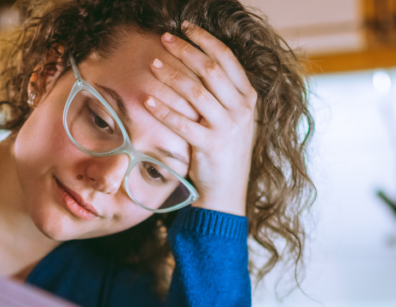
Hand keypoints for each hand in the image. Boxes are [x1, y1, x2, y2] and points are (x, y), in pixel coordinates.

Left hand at [145, 21, 257, 216]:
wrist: (227, 191)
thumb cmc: (224, 151)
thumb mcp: (232, 119)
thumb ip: (222, 94)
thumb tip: (197, 62)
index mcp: (248, 98)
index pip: (227, 58)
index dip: (205, 39)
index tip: (185, 27)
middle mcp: (241, 110)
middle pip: (210, 69)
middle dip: (185, 50)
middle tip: (164, 39)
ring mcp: (228, 128)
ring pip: (196, 92)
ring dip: (172, 75)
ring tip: (153, 64)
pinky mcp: (210, 146)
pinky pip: (183, 123)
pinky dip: (163, 110)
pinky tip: (147, 100)